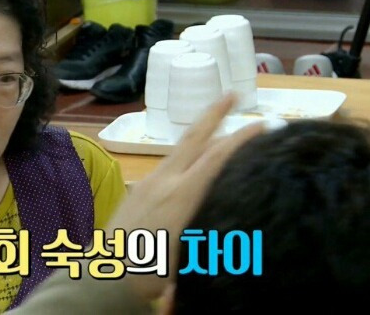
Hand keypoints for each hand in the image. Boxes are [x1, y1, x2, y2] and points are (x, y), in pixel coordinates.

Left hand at [107, 93, 264, 299]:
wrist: (105, 275)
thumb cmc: (151, 270)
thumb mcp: (190, 253)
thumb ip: (211, 229)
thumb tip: (234, 213)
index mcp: (181, 195)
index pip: (217, 156)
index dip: (242, 137)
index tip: (264, 123)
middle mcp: (164, 180)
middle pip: (193, 137)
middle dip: (214, 112)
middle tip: (233, 93)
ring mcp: (147, 182)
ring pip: (179, 150)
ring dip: (201, 134)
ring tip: (218, 126)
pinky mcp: (137, 190)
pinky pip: (168, 164)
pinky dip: (186, 156)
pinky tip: (193, 164)